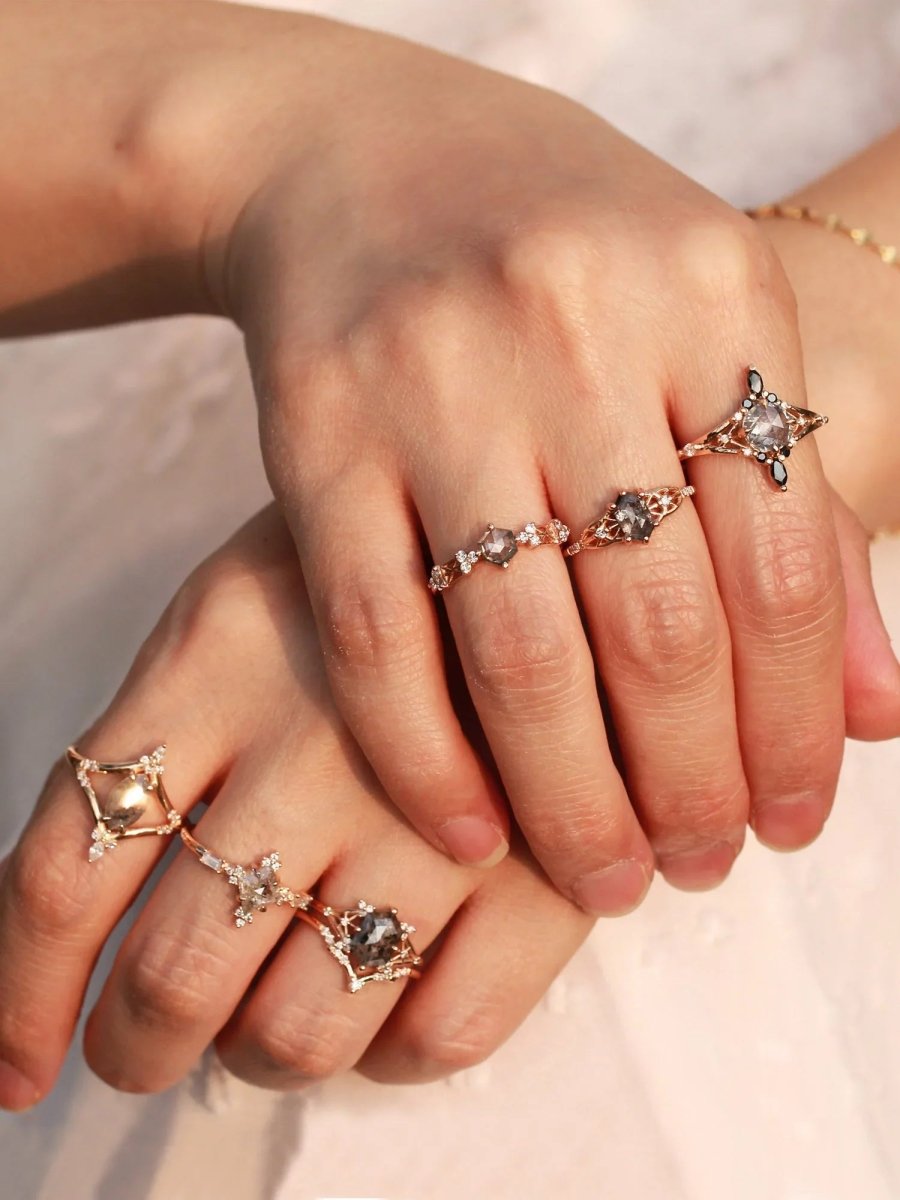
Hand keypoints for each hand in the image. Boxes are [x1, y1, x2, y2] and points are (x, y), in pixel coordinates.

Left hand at [0, 508, 589, 1109]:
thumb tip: (74, 918)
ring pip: (301, 1028)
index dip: (22, 992)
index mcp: (216, 664)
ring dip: (264, 1054)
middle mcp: (314, 747)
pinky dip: (393, 1056)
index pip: (68, 867)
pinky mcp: (544, 870)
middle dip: (142, 1043)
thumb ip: (153, 739)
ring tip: (271, 1024)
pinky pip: (442, 1035)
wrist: (548, 548)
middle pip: (177, 971)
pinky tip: (383, 1012)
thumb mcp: (233, 607)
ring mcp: (435, 817)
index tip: (19, 1061)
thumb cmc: (367, 585)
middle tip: (149, 1047)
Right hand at [190, 19, 893, 909]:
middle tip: (694, 865)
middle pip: (658, 623)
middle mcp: (574, 326)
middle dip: (690, 782)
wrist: (362, 160)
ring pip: (519, 649)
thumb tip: (879, 716)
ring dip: (572, 799)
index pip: (784, 560)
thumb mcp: (709, 332)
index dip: (796, 724)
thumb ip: (803, 513)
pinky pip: (376, 630)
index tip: (787, 825)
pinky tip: (472, 832)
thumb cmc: (565, 260)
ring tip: (605, 878)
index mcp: (710, 291)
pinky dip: (426, 754)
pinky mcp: (315, 432)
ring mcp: (431, 379)